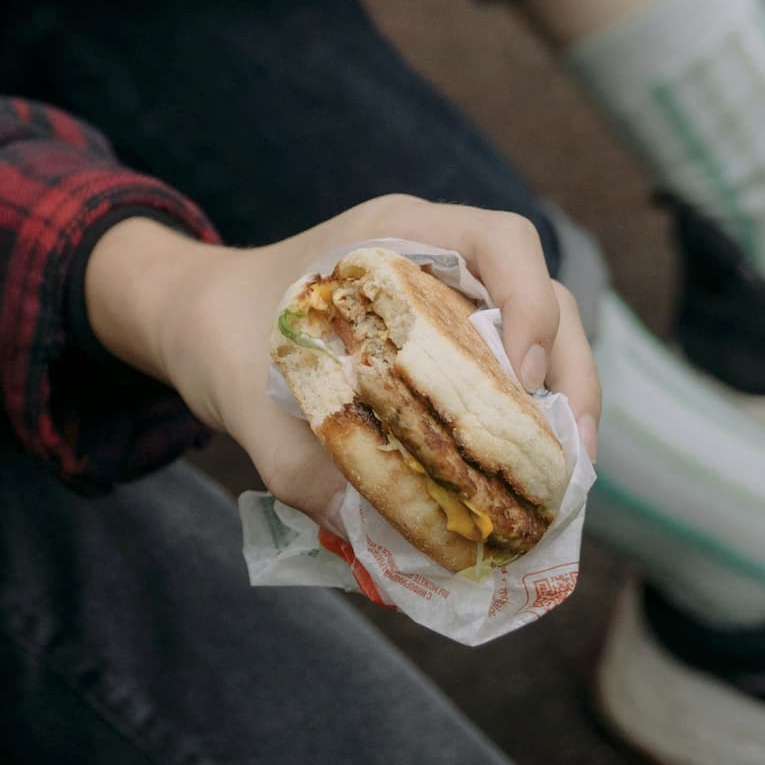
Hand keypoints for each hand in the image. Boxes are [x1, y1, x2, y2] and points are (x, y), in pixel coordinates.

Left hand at [83, 198, 599, 520]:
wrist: (193, 321)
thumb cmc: (220, 333)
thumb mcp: (245, 397)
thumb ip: (298, 462)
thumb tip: (372, 529)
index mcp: (395, 234)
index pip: (501, 239)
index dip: (531, 301)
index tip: (523, 373)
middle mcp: (436, 259)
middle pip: (542, 295)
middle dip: (570, 370)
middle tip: (572, 451)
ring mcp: (448, 300)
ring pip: (538, 337)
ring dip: (559, 401)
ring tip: (562, 476)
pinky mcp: (445, 347)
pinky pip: (505, 373)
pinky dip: (522, 420)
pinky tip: (520, 477)